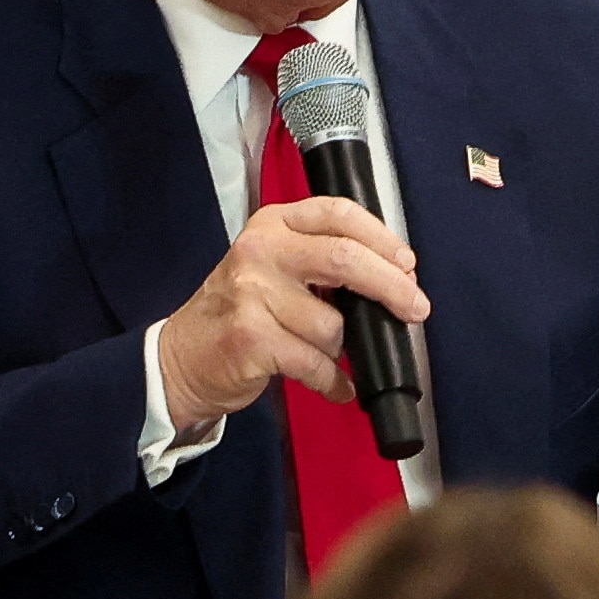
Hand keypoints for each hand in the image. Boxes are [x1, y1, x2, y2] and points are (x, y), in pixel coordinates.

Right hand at [157, 197, 428, 430]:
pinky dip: (333, 381)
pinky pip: (316, 362)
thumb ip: (322, 260)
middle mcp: (260, 250)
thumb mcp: (273, 266)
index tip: (407, 263)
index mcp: (273, 224)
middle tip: (416, 308)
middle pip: (345, 258)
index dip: (382, 237)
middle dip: (391, 287)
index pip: (338, 213)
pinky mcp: (250, 338)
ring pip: (333, 324)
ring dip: (343, 348)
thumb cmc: (239, 312)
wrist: (181, 358)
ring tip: (328, 354)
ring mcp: (251, 294)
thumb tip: (396, 276)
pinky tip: (334, 384)